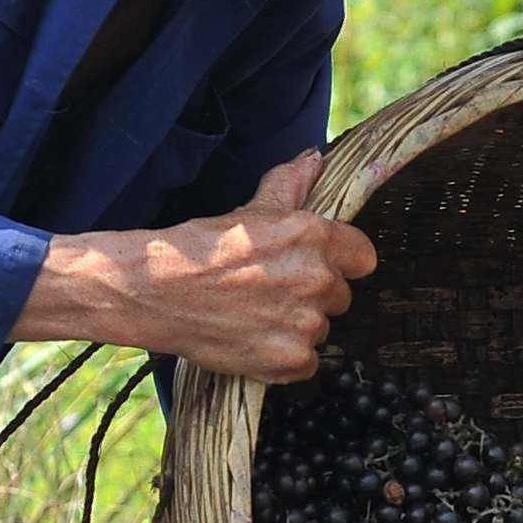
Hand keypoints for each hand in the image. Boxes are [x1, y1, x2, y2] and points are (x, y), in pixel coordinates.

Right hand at [18, 151, 377, 380]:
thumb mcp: (251, 211)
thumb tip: (314, 159)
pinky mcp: (290, 360)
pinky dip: (286, 358)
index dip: (341, 262)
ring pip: (322, 328)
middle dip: (314, 295)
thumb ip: (290, 186)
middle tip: (272, 290)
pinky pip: (307, 363)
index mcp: (315, 237)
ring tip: (257, 314)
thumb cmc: (203, 249)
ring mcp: (305, 324)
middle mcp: (318, 279)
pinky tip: (256, 339)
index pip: (363, 257)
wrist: (159, 291)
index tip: (317, 265)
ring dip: (298, 325)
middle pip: (341, 295)